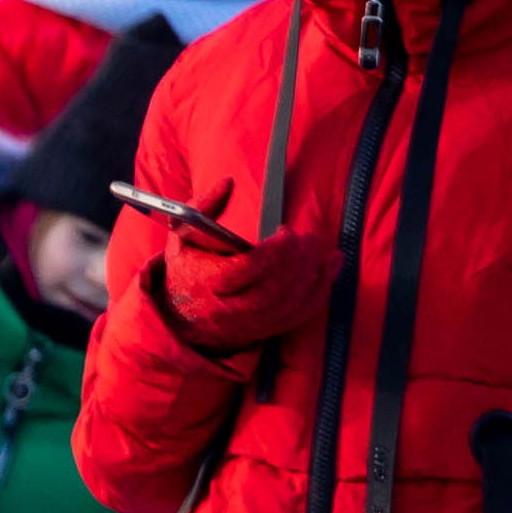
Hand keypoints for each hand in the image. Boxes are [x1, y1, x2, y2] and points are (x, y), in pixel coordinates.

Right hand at [143, 216, 342, 364]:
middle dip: (297, 262)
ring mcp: (247, 324)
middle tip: (309, 240)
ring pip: (288, 303)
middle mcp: (225, 309)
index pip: (245, 270)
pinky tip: (330, 268)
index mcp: (204, 283)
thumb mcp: (181, 236)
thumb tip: (227, 183)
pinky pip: (299, 314)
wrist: (182, 317)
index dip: (273, 252)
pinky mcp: (265, 330)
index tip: (286, 233)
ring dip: (312, 275)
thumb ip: (202, 206)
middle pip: (272, 289)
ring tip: (319, 250)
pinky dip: (320, 291)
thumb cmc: (187, 270)